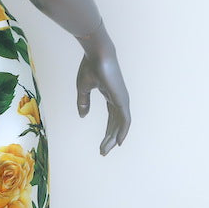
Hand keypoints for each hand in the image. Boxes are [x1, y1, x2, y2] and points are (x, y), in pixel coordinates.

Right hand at [75, 23, 130, 155]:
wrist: (97, 55)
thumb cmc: (89, 67)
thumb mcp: (82, 89)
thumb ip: (83, 103)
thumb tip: (83, 116)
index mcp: (110, 95)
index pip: (111, 118)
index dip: (107, 132)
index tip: (101, 145)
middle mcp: (118, 99)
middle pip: (116, 124)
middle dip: (109, 139)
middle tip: (102, 152)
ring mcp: (122, 99)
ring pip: (120, 125)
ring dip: (113, 139)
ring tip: (105, 150)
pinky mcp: (123, 100)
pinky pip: (125, 120)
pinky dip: (123, 132)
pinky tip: (118, 142)